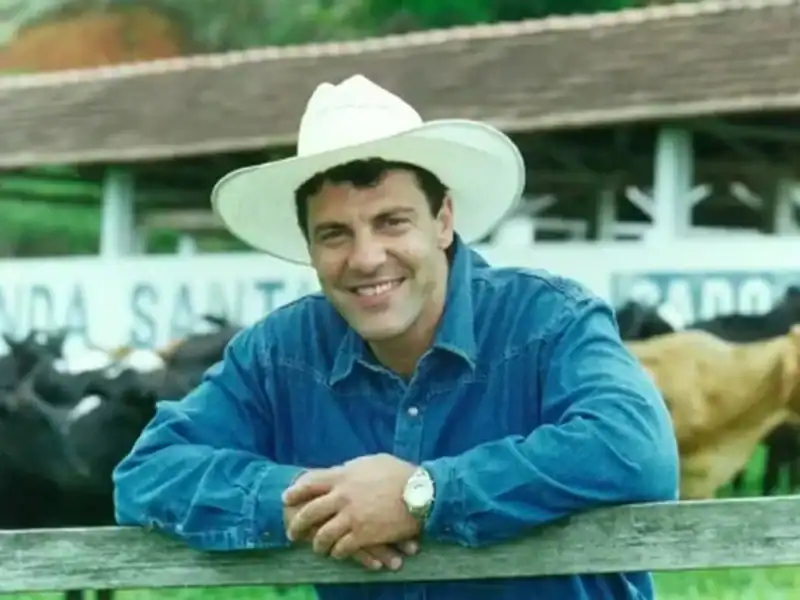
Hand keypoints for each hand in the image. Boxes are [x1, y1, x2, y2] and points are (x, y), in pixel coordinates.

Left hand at [282, 454, 419, 559]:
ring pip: (323, 535)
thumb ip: (351, 468)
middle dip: (297, 524)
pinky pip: (342, 548)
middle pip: (310, 512)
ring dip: (317, 543)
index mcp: (343, 475)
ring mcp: (351, 517)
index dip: (295, 492)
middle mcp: (342, 496)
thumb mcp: (372, 462)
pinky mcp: (363, 535)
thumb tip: (341, 470)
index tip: (286, 498)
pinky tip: (337, 553)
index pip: (310, 483)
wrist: (421, 492)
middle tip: (292, 531)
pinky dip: (337, 552)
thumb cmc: (399, 473)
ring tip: (316, 547)